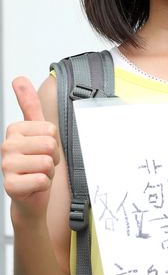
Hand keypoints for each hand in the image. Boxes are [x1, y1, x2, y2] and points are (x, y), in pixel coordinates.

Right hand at [2, 77, 59, 221]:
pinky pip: (42, 179)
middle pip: (50, 145)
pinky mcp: (10, 185)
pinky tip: (34, 186)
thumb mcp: (36, 132)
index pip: (51, 130)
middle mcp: (6, 145)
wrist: (31, 196)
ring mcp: (6, 165)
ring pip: (47, 162)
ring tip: (38, 174)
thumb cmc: (36, 164)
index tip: (43, 151)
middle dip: (53, 158)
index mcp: (14, 130)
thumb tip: (19, 78)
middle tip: (42, 165)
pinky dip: (44, 185)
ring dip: (49, 172)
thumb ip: (29, 105)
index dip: (54, 144)